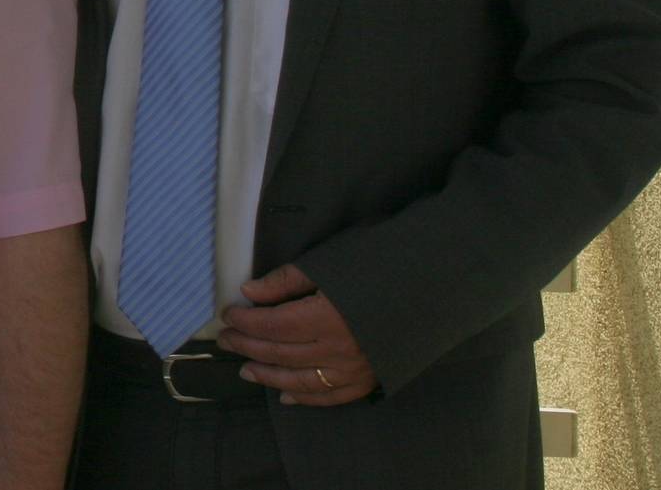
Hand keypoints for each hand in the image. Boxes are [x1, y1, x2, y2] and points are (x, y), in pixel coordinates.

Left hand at [217, 263, 376, 405]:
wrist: (434, 283)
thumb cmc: (379, 263)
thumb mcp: (328, 263)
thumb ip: (286, 281)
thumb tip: (249, 292)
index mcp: (326, 316)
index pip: (272, 324)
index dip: (246, 321)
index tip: (228, 314)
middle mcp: (338, 348)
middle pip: (281, 352)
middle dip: (248, 346)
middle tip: (226, 340)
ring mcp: (355, 368)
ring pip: (301, 380)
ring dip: (269, 376)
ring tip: (245, 370)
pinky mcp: (369, 379)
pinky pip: (332, 396)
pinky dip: (307, 397)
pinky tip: (287, 396)